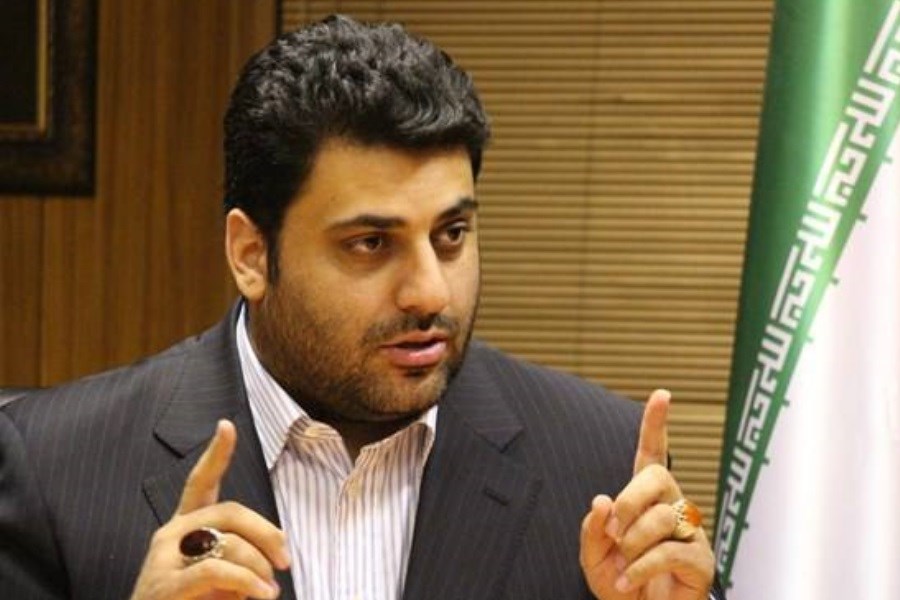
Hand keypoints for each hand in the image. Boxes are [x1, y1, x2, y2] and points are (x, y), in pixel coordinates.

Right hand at [130, 420, 290, 599]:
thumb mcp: (218, 577)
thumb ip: (236, 557)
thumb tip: (272, 560)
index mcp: (183, 529)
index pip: (200, 483)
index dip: (215, 454)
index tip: (226, 425)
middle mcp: (170, 536)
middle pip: (231, 512)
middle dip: (267, 533)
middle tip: (285, 561)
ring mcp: (164, 559)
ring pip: (229, 542)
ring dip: (259, 568)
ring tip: (269, 592)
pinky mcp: (165, 586)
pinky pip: (216, 570)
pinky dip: (246, 582)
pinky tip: (259, 595)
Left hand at [579, 390, 714, 599]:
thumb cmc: (620, 584)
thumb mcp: (594, 556)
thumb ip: (592, 529)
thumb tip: (602, 500)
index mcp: (646, 499)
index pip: (652, 454)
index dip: (656, 424)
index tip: (662, 395)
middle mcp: (672, 507)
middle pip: (658, 476)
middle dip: (629, 500)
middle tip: (615, 532)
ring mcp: (690, 532)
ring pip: (662, 517)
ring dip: (632, 545)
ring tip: (623, 566)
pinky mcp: (701, 560)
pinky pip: (669, 551)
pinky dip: (640, 568)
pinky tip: (629, 582)